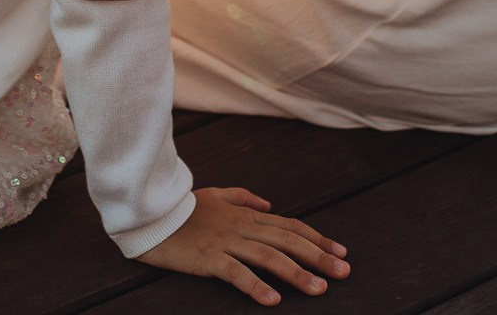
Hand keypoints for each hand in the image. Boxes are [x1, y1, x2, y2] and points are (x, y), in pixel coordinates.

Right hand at [139, 185, 349, 305]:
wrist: (151, 212)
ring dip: (296, 274)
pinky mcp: (208, 258)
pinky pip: (236, 273)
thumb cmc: (183, 207)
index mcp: (246, 215)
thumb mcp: (216, 195)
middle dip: (318, 257)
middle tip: (344, 272)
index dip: (317, 238)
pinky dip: (256, 286)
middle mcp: (242, 227)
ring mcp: (226, 242)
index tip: (340, 252)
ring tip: (319, 290)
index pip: (290, 226)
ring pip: (269, 257)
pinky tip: (273, 301)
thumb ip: (243, 197)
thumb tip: (268, 204)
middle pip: (287, 240)